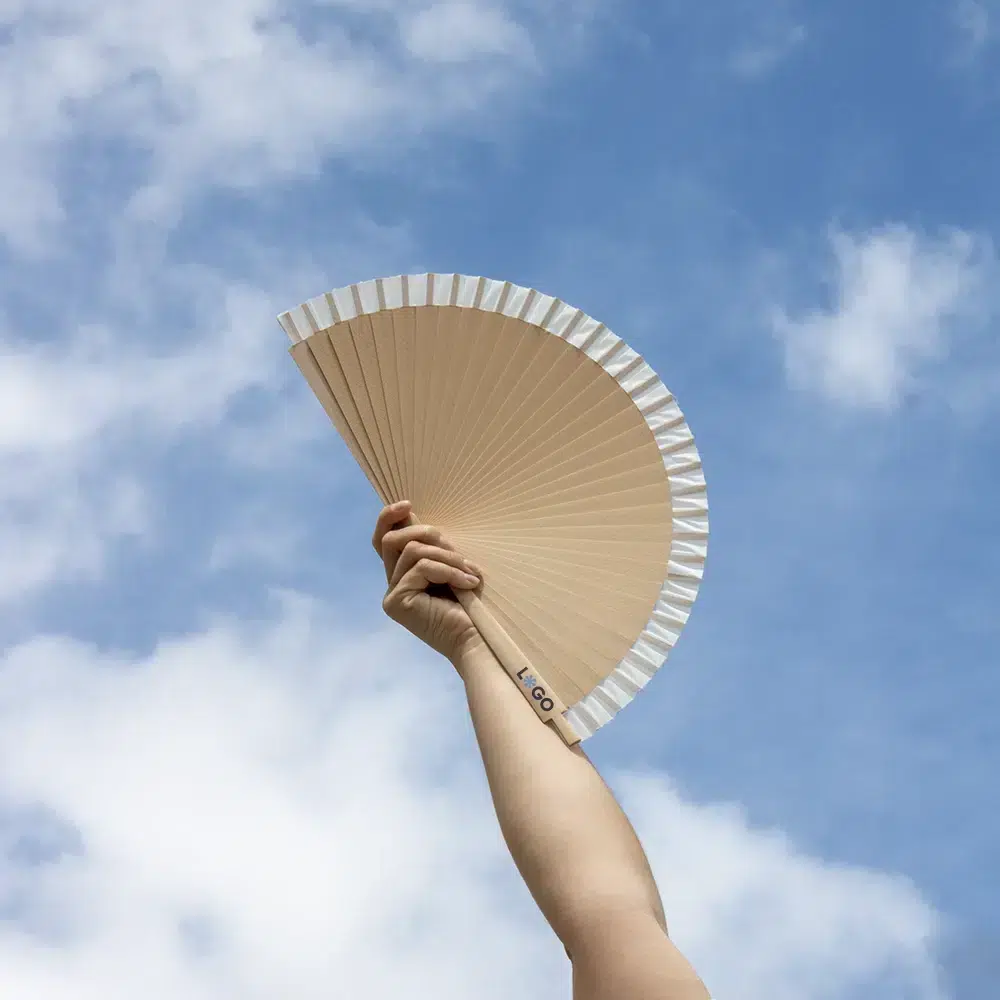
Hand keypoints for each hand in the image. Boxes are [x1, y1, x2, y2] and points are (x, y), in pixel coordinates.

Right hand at [373, 500, 486, 663]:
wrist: (479, 640)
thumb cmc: (472, 605)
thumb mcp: (451, 566)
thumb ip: (432, 546)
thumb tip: (413, 514)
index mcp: (403, 576)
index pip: (384, 540)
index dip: (389, 518)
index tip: (407, 504)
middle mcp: (393, 585)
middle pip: (393, 539)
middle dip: (428, 535)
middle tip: (458, 552)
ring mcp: (392, 595)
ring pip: (413, 551)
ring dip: (448, 557)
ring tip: (471, 573)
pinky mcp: (397, 602)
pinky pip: (422, 568)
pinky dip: (449, 571)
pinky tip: (469, 584)